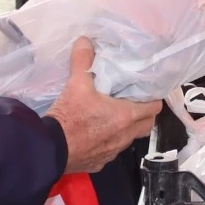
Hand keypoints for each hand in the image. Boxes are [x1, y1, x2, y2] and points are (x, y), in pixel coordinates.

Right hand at [47, 38, 162, 173]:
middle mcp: (124, 136)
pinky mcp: (100, 163)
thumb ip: (83, 61)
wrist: (50, 150)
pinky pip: (112, 151)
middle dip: (144, 115)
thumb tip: (85, 40)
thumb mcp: (76, 84)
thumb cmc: (70, 116)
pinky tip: (96, 134)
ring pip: (129, 139)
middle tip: (134, 102)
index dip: (154, 100)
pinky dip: (109, 142)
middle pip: (146, 126)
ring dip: (127, 129)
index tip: (147, 91)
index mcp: (126, 116)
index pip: (154, 109)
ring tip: (114, 116)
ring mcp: (113, 152)